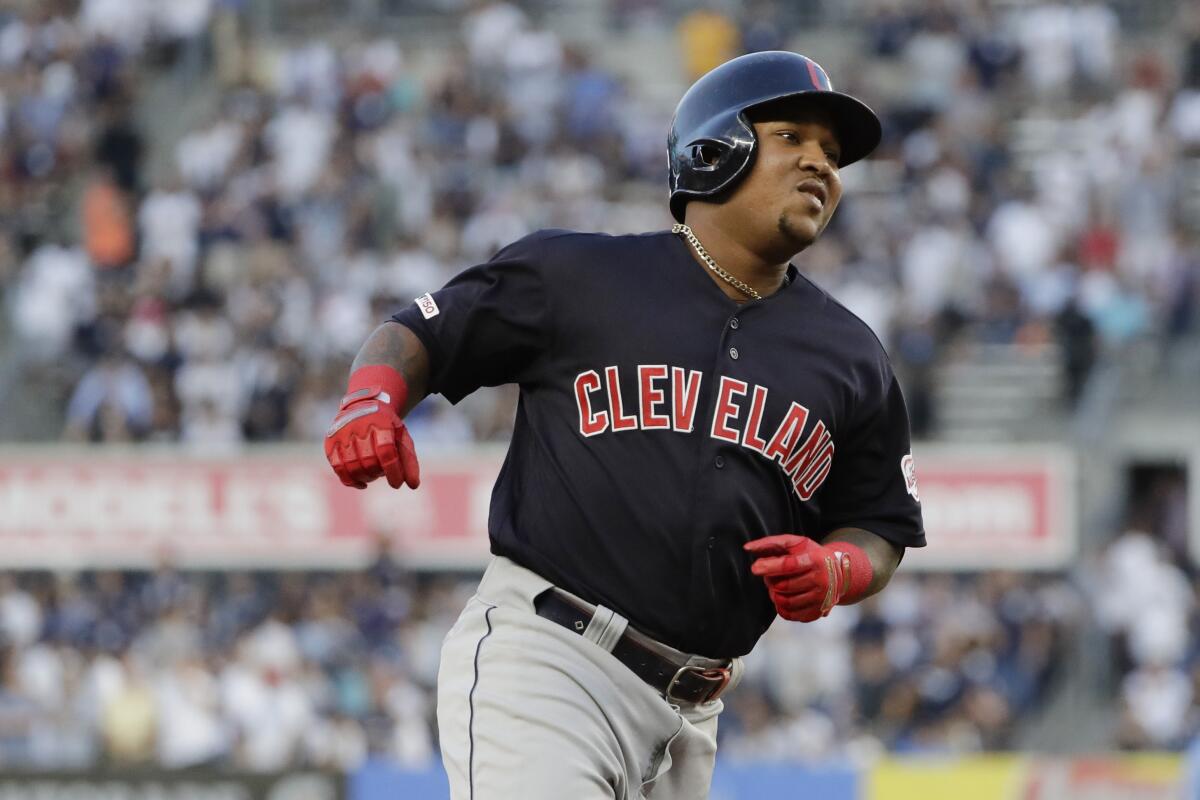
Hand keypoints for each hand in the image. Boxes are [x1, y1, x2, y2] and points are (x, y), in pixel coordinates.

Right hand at [325, 365, 419, 489]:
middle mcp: (359, 427)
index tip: (397, 484)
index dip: (393, 472)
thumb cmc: (387, 427)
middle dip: (379, 473)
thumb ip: (409, 460)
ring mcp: (342, 435)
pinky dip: (350, 481)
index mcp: (381, 424)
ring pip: (353, 467)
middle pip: (369, 462)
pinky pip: (338, 469)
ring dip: (366, 477)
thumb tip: (413, 485)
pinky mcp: (331, 443)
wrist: (363, 406)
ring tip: (374, 474)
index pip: (386, 453)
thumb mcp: (402, 437)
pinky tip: (362, 483)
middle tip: (383, 472)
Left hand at [744, 534, 861, 622]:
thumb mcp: (795, 543)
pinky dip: (780, 607)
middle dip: (770, 581)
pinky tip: (783, 597)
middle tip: (770, 576)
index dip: (770, 567)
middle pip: (784, 585)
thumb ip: (771, 543)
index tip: (755, 568)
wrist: (840, 572)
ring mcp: (821, 599)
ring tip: (776, 586)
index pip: (790, 565)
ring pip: (785, 601)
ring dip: (774, 594)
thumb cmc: (811, 554)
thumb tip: (747, 548)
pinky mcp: (818, 612)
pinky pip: (790, 614)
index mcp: (816, 560)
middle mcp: (822, 581)